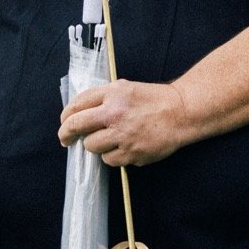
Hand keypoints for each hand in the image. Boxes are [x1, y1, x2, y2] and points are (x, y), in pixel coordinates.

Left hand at [58, 79, 193, 166]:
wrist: (183, 113)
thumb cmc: (155, 100)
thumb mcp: (127, 88)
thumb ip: (102, 97)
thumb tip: (77, 112)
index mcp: (113, 94)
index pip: (76, 105)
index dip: (65, 117)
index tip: (65, 124)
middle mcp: (116, 113)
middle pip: (76, 127)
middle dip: (66, 135)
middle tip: (66, 140)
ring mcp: (123, 135)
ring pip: (91, 147)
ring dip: (97, 145)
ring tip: (112, 139)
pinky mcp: (132, 153)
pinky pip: (109, 160)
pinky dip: (114, 155)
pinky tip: (125, 146)